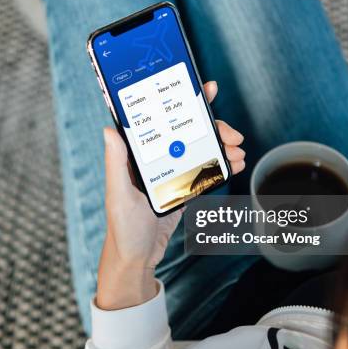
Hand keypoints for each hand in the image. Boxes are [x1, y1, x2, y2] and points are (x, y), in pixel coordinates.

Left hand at [96, 81, 244, 309]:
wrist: (136, 259)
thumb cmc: (122, 228)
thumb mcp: (118, 194)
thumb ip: (116, 163)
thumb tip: (109, 129)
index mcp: (138, 155)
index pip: (161, 120)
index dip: (183, 101)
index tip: (206, 90)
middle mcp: (155, 159)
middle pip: (188, 133)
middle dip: (213, 129)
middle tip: (233, 136)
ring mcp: (170, 173)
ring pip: (200, 150)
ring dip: (221, 147)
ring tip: (238, 152)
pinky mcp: (181, 188)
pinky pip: (204, 170)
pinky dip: (220, 165)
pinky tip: (233, 164)